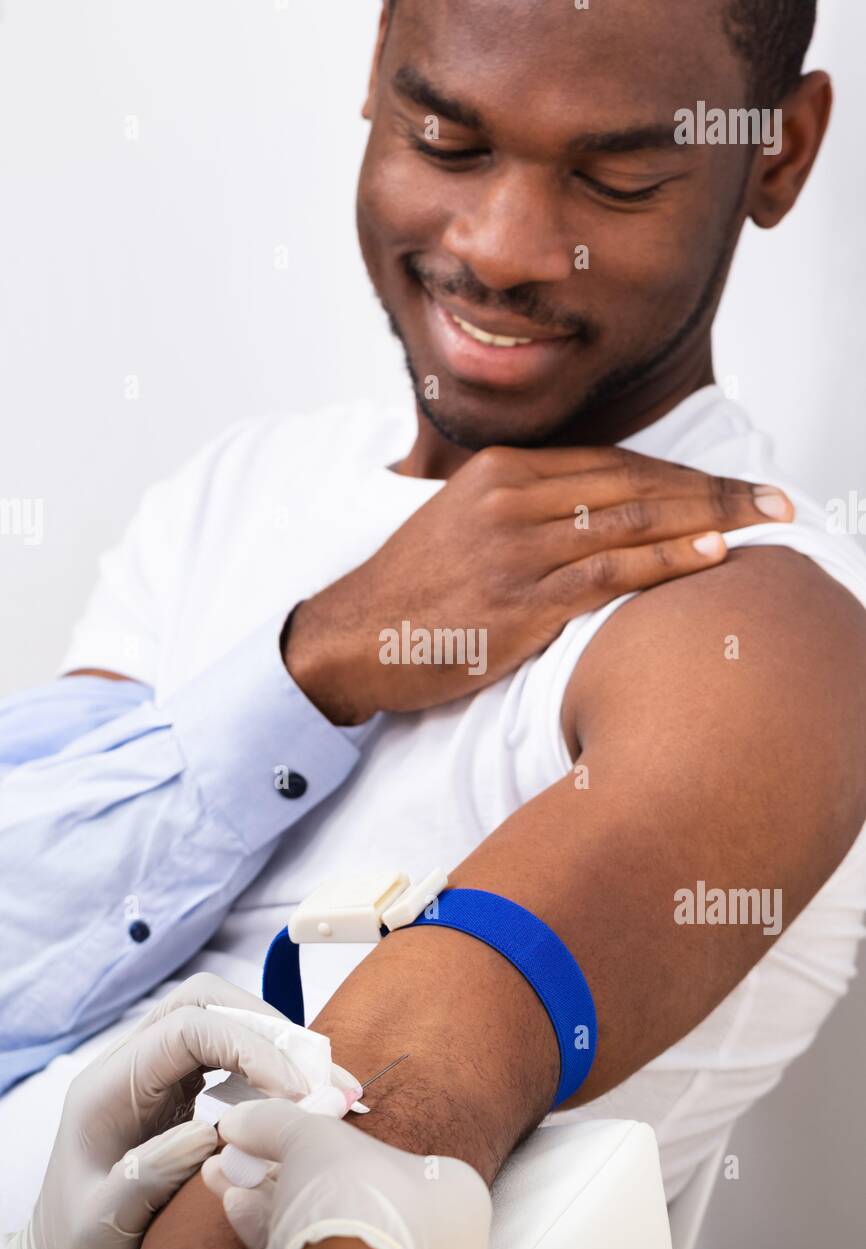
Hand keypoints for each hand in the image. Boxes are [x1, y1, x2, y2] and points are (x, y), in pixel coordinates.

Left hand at [5, 974, 309, 1248]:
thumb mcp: (102, 1224)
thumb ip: (148, 1174)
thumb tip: (210, 1132)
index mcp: (106, 1088)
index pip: (186, 1028)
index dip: (249, 1047)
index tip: (293, 1092)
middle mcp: (130, 1068)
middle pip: (205, 1004)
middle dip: (269, 1029)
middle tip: (318, 1078)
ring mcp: (154, 1076)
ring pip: (220, 1021)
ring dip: (275, 1045)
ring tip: (324, 1086)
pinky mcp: (176, 1093)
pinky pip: (226, 1056)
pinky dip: (268, 1068)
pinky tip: (297, 1098)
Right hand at [202, 1098, 491, 1248]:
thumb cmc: (359, 1200)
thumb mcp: (316, 1137)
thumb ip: (280, 1122)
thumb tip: (244, 1118)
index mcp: (454, 1194)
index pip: (396, 1155)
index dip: (337, 1139)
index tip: (296, 1131)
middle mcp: (438, 1242)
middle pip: (352, 1192)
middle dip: (291, 1169)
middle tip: (255, 1152)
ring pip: (329, 1228)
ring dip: (271, 1198)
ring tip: (230, 1174)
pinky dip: (274, 1233)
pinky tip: (238, 1207)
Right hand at [284, 445, 792, 720]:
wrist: (351, 638)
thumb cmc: (411, 590)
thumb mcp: (461, 522)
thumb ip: (524, 508)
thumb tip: (591, 514)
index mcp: (499, 472)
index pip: (611, 463)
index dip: (679, 474)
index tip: (728, 486)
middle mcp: (511, 499)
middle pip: (633, 483)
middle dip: (712, 488)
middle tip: (773, 498)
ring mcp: (515, 549)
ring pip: (630, 522)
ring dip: (707, 518)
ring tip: (763, 520)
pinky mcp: (519, 602)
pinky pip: (609, 574)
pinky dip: (666, 561)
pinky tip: (711, 552)